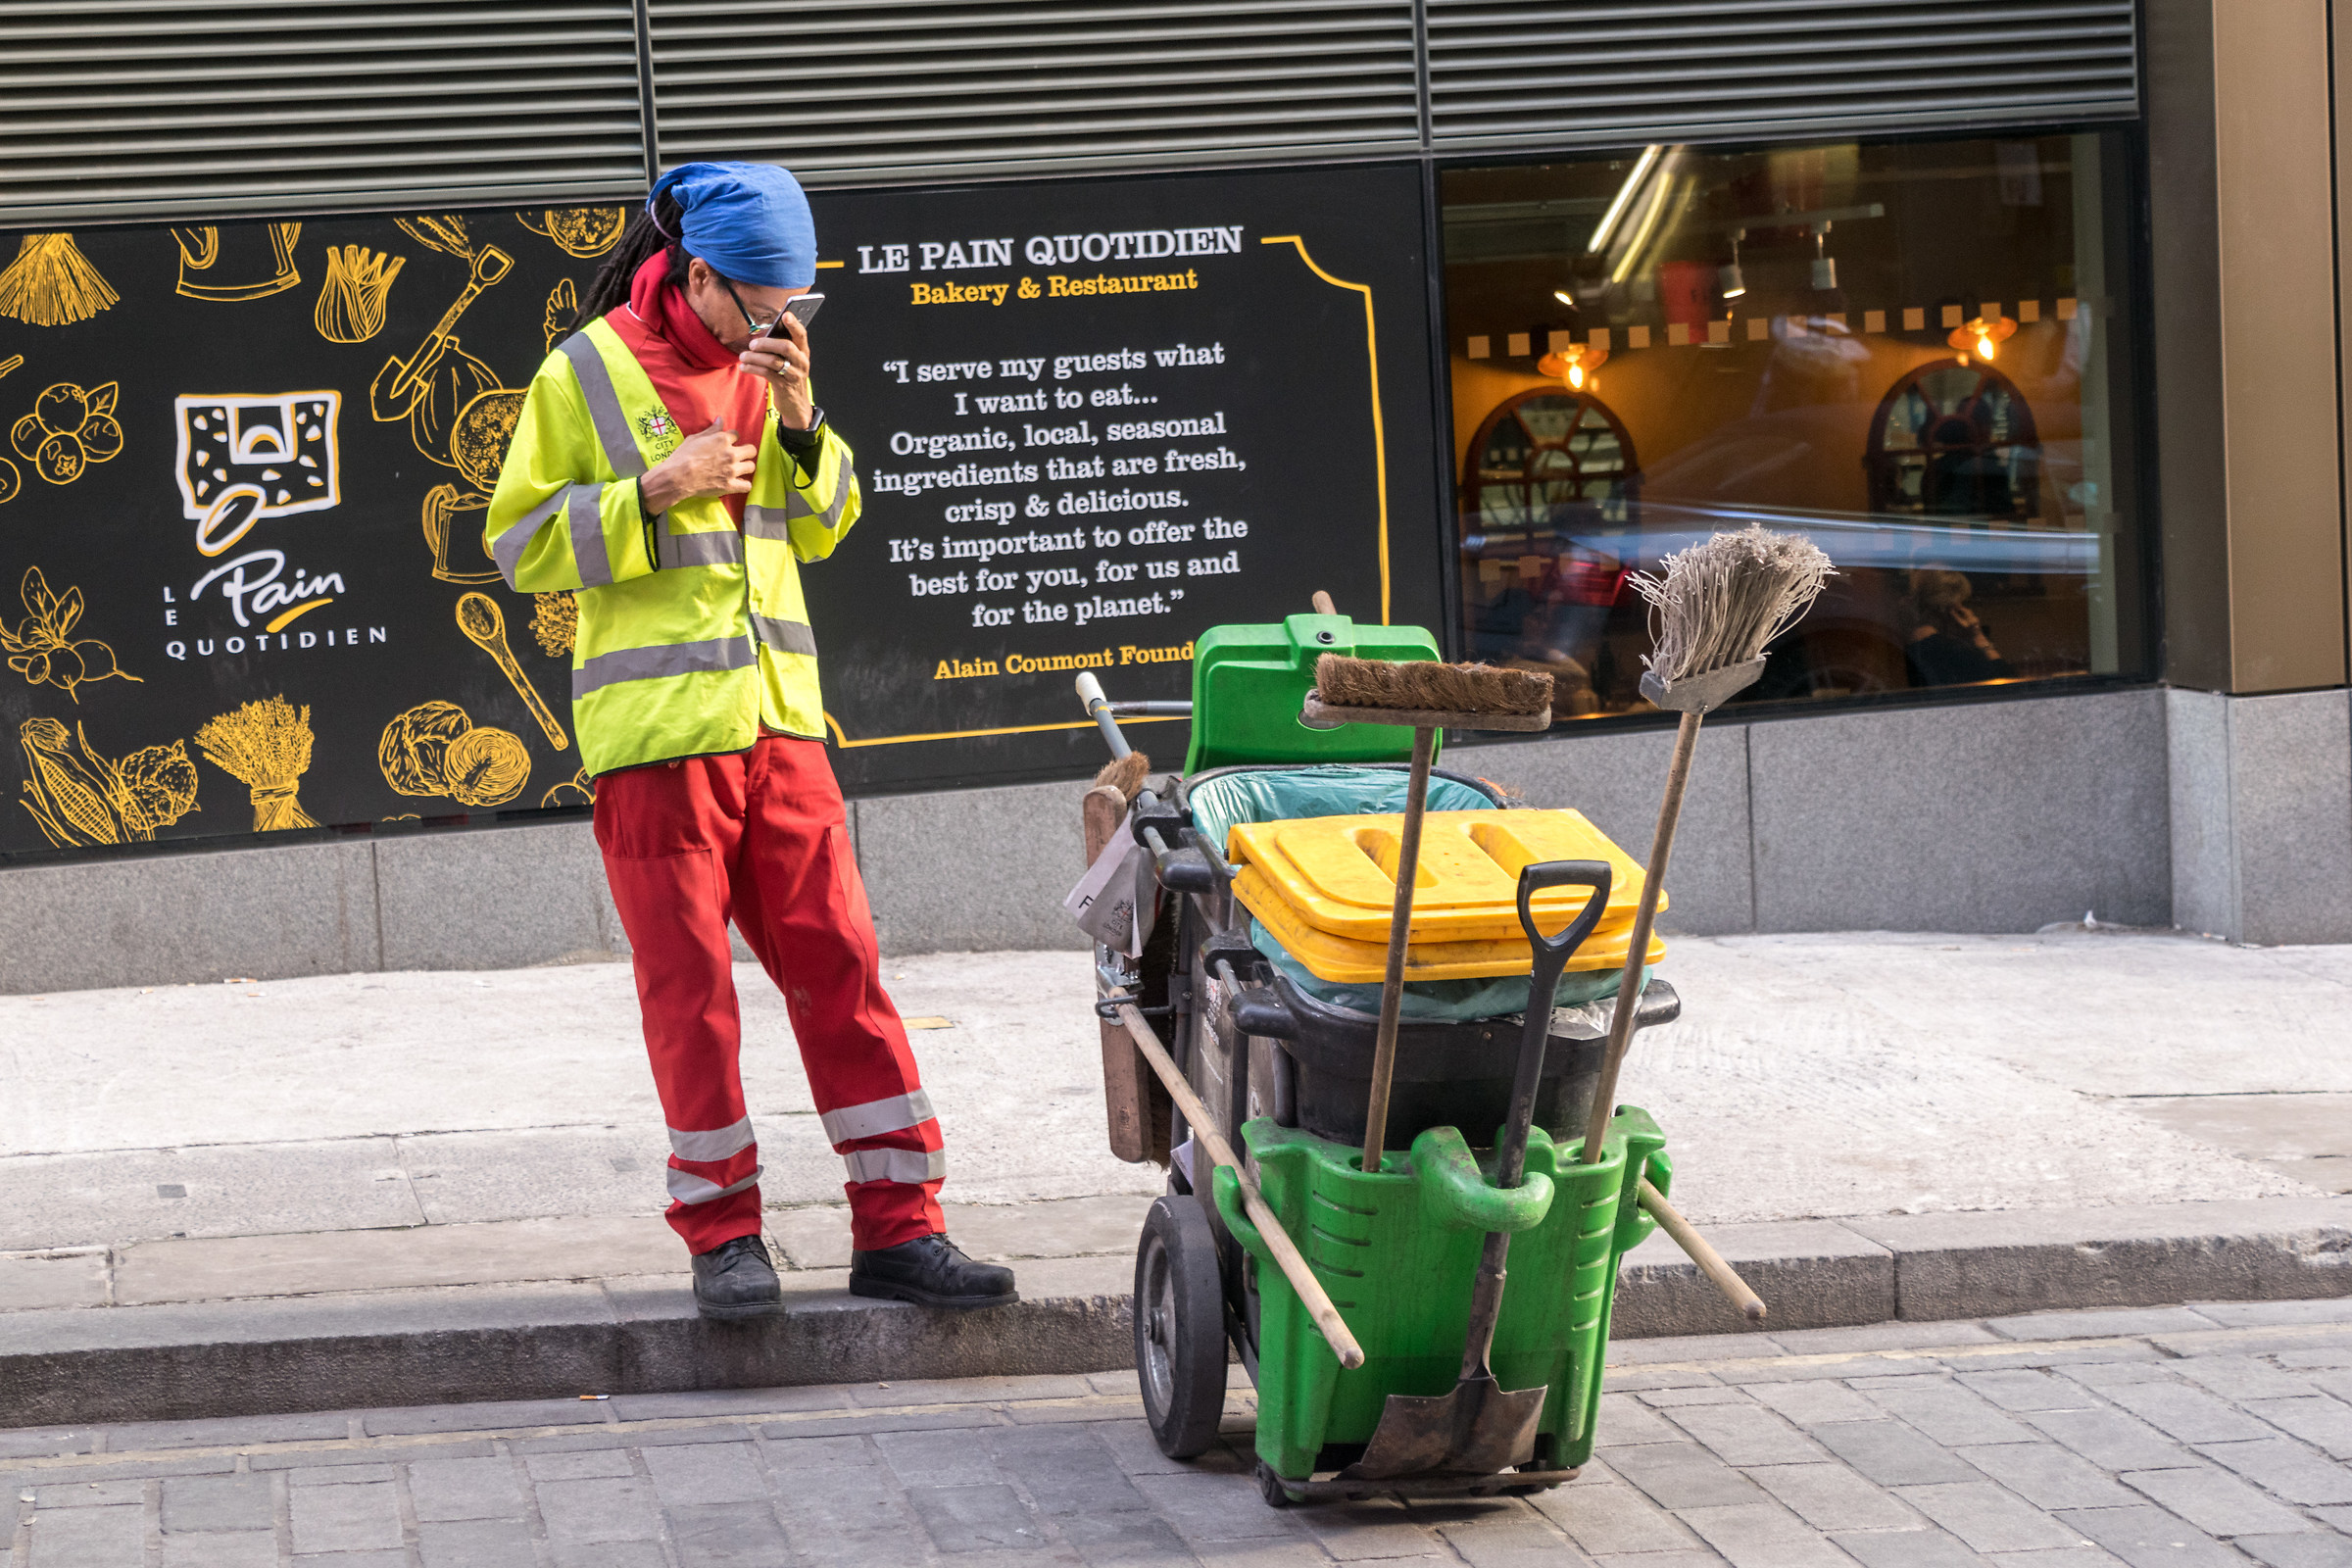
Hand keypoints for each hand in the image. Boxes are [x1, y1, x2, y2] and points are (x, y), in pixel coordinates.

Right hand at [640, 419, 754, 514]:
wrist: (678, 476)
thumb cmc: (683, 456)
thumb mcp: (695, 438)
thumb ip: (711, 430)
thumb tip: (720, 419)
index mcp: (722, 440)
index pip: (736, 434)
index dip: (732, 438)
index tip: (728, 443)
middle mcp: (731, 454)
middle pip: (751, 450)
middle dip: (746, 452)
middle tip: (739, 456)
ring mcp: (732, 470)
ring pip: (751, 466)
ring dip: (745, 467)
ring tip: (738, 470)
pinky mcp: (730, 485)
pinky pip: (747, 486)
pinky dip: (744, 485)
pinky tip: (738, 483)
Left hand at [741, 311, 814, 431]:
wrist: (796, 404)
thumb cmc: (789, 376)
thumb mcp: (791, 361)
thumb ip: (780, 348)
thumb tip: (759, 336)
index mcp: (803, 351)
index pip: (801, 334)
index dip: (794, 324)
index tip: (786, 315)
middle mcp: (801, 362)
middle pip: (786, 346)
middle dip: (766, 343)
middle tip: (752, 344)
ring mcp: (794, 374)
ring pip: (773, 361)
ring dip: (755, 357)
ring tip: (743, 356)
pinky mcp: (784, 386)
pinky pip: (767, 373)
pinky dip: (753, 368)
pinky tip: (744, 367)